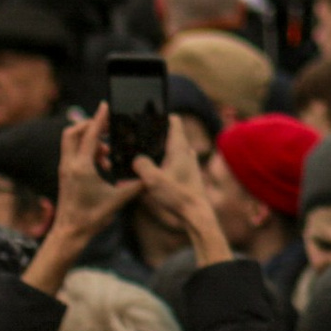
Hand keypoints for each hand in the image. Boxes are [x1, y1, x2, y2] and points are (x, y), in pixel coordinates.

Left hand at [22, 110, 141, 292]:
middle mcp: (70, 165)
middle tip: (107, 126)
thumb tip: (150, 175)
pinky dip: (86, 151)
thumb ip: (135, 185)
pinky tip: (102, 164)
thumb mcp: (117, 200)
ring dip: (88, 139)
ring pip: (71, 142)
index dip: (99, 118)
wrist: (69, 233)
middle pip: (72, 132)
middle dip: (88, 125)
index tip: (106, 105)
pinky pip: (73, 153)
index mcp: (82, 167)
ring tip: (108, 151)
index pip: (89, 135)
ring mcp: (65, 170)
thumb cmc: (91, 217)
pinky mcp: (65, 175)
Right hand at [132, 116, 230, 266]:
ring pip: (168, 151)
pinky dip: (159, 165)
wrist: (196, 214)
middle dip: (152, 137)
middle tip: (134, 139)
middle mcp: (185, 152)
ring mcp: (187, 163)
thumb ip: (141, 165)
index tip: (145, 116)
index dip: (160, 116)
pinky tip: (144, 175)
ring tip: (136, 158)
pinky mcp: (185, 175)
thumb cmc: (178, 195)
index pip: (173, 121)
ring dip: (155, 153)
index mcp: (179, 147)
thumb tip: (136, 159)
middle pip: (168, 136)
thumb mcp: (153, 180)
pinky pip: (170, 164)